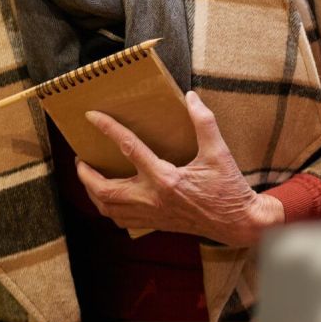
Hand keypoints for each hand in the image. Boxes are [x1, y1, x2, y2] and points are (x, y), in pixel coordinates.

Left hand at [74, 90, 284, 246]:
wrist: (239, 224)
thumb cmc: (229, 188)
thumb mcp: (219, 152)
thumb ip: (204, 123)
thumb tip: (191, 97)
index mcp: (166, 179)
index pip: (129, 148)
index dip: (109, 129)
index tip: (92, 116)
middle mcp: (153, 198)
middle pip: (105, 189)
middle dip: (86, 174)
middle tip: (81, 158)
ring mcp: (151, 214)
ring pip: (108, 208)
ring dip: (93, 192)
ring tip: (88, 176)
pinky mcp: (155, 224)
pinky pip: (121, 220)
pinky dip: (108, 208)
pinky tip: (108, 197)